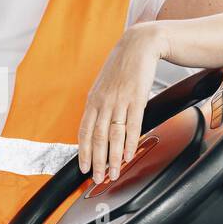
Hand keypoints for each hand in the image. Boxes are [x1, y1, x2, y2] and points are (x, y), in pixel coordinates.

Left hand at [77, 22, 163, 183]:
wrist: (139, 44)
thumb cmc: (122, 66)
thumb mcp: (104, 85)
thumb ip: (100, 105)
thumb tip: (97, 125)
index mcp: (93, 100)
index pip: (84, 132)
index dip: (83, 152)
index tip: (85, 168)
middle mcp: (103, 102)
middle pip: (97, 138)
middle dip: (97, 162)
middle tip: (99, 179)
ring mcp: (119, 101)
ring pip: (114, 136)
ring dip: (114, 158)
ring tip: (114, 173)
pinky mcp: (136, 99)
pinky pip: (132, 125)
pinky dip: (131, 143)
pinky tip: (130, 155)